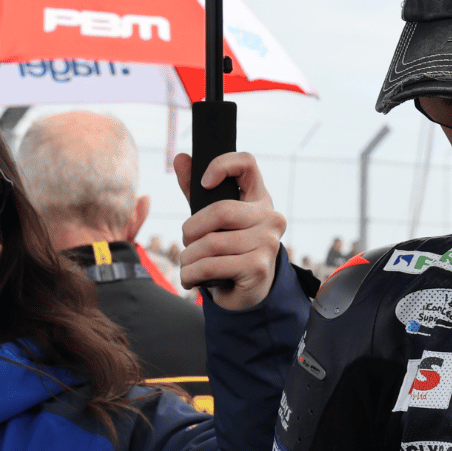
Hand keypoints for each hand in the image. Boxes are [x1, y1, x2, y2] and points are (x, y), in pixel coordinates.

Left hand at [174, 151, 285, 310]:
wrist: (246, 292)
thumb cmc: (228, 251)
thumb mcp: (212, 219)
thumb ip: (196, 191)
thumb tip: (181, 157)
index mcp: (259, 199)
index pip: (247, 163)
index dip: (222, 165)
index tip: (205, 182)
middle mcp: (270, 217)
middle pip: (220, 210)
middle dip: (191, 229)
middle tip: (187, 242)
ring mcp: (268, 242)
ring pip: (211, 242)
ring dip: (188, 257)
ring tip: (188, 264)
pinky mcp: (258, 267)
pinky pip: (212, 265)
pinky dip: (192, 274)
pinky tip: (191, 278)